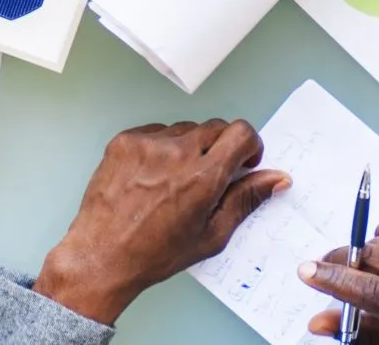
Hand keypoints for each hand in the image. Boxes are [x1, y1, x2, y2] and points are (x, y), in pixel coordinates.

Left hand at [30, 120, 287, 325]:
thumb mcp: (212, 235)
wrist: (103, 253)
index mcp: (202, 178)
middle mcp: (175, 152)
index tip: (245, 160)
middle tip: (213, 175)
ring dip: (191, 147)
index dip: (250, 145)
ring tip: (178, 181)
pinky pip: (157, 132)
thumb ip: (245, 200)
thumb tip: (275, 178)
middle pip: (216, 127)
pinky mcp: (125, 139)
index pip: (240, 133)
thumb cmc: (156, 252)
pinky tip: (155, 176)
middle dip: (222, 148)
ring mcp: (147, 143)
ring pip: (186, 129)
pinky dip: (163, 148)